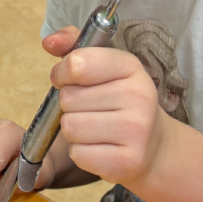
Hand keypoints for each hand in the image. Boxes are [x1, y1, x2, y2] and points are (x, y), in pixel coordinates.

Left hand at [49, 45, 165, 188]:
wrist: (153, 144)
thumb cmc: (119, 101)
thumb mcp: (104, 67)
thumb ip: (74, 47)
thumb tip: (49, 41)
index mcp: (131, 66)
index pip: (77, 64)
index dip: (62, 74)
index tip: (68, 80)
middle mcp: (138, 96)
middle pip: (68, 98)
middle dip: (70, 105)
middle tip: (91, 109)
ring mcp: (136, 130)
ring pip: (70, 127)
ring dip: (74, 130)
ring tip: (95, 128)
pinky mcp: (128, 160)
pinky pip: (78, 154)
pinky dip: (81, 152)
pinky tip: (100, 147)